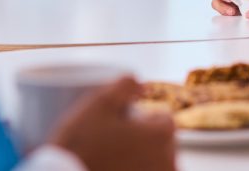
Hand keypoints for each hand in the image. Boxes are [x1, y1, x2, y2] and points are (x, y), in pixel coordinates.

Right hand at [49, 77, 175, 170]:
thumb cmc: (80, 148)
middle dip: (142, 144)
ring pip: (155, 167)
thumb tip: (141, 85)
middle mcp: (168, 162)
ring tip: (109, 164)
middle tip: (110, 148)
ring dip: (139, 164)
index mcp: (162, 135)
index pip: (161, 120)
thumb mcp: (98, 104)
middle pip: (161, 146)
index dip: (139, 122)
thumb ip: (125, 85)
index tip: (117, 129)